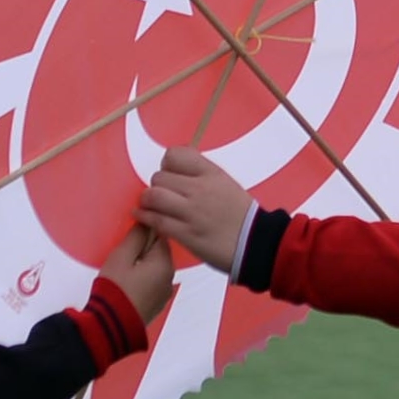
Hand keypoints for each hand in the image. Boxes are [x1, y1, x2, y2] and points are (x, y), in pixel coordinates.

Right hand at [103, 222, 181, 323]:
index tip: (128, 237)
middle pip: (158, 252)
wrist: (112, 326)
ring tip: (123, 270)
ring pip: (155, 268)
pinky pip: (152, 283)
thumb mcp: (122, 256)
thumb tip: (146, 221)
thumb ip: (136, 236)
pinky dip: (143, 279)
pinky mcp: (157, 304)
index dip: (143, 231)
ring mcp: (164, 292)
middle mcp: (170, 277)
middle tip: (122, 255)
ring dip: (142, 264)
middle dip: (142, 249)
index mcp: (165, 263)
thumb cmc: (115, 288)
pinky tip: (128, 283)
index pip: (160, 235)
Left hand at [137, 146, 256, 272]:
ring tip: (152, 206)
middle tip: (164, 196)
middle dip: (158, 186)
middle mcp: (199, 188)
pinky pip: (155, 220)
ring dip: (148, 201)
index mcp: (211, 173)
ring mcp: (191, 211)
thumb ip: (203, 176)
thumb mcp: (226, 184)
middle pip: (159, 177)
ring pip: (153, 196)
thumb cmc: (243, 215)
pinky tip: (142, 217)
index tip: (171, 175)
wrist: (256, 243)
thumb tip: (178, 174)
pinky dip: (144, 217)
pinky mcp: (185, 233)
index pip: (175, 155)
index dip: (167, 165)